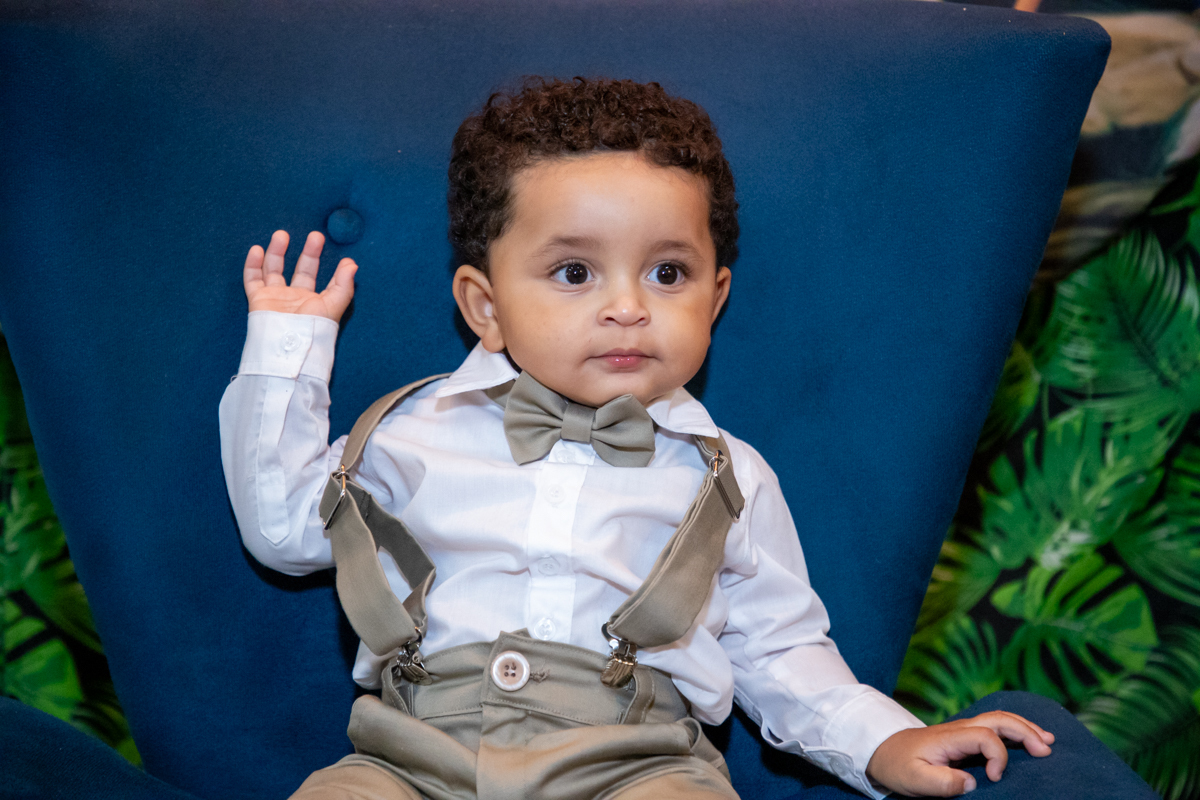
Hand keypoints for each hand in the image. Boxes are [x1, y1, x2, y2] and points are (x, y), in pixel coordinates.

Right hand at [243, 229, 357, 322]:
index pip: (318, 277)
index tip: (322, 241)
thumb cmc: (314, 324)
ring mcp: (275, 298)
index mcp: (314, 300)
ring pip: (274, 270)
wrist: (289, 342)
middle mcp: (295, 298)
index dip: (320, 260)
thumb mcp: (334, 303)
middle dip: (307, 253)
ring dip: (276, 252)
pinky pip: (252, 279)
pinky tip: (257, 250)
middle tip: (314, 235)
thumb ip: (344, 283)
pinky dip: (252, 265)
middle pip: (300, 270)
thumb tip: (352, 263)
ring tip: (281, 235)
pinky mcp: (258, 299)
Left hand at [865, 711, 1053, 796]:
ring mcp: (963, 730)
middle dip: (1025, 731)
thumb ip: (942, 783)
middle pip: (998, 719)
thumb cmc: (898, 766)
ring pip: (999, 719)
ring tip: (1048, 741)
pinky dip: (1016, 730)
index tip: (994, 779)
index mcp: (949, 737)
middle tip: (1046, 751)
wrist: (882, 751)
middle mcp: (960, 729)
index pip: (985, 736)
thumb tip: (972, 783)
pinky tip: (1030, 738)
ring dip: (1025, 727)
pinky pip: (995, 727)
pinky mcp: (964, 737)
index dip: (998, 757)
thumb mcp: (914, 779)